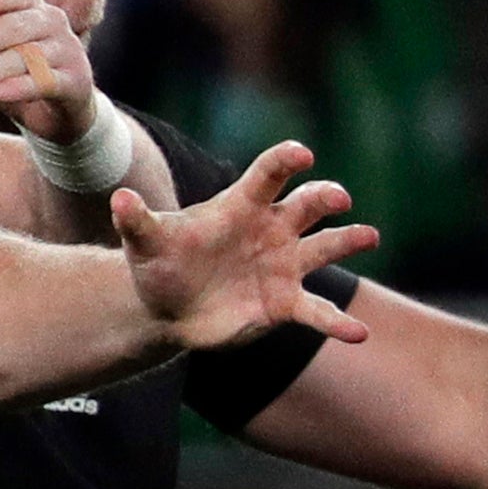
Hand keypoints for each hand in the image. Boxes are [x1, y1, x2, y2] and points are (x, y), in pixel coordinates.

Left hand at [119, 138, 371, 352]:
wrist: (167, 308)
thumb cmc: (161, 263)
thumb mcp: (145, 242)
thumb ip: (135, 220)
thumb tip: (118, 198)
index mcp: (243, 206)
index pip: (269, 175)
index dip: (285, 160)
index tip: (301, 154)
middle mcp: (273, 229)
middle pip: (308, 204)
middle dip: (325, 197)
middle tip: (336, 199)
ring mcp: (285, 265)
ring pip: (327, 246)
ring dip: (350, 239)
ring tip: (369, 235)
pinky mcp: (286, 302)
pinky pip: (318, 311)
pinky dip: (338, 323)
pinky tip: (360, 334)